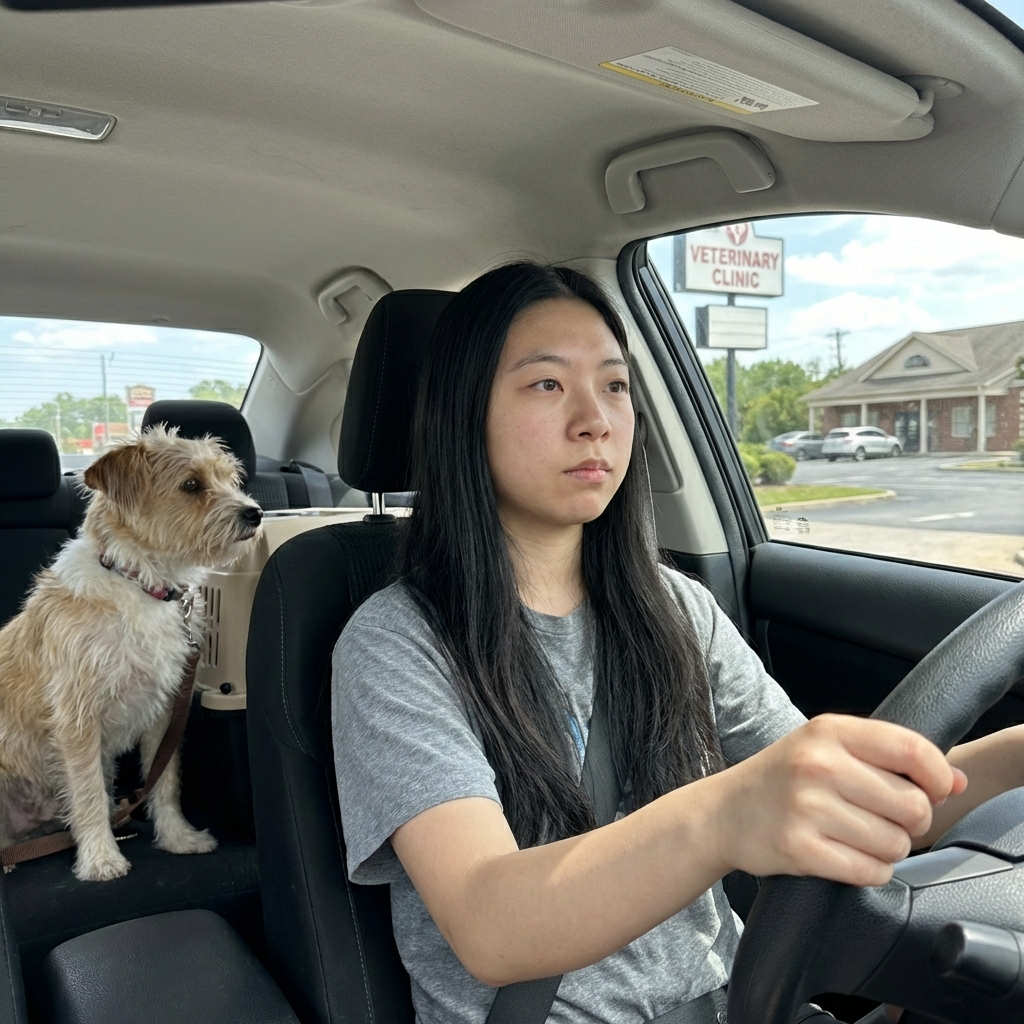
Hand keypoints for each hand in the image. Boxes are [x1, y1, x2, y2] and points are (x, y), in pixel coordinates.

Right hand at [711, 714, 966, 886]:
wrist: (723, 812)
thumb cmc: (783, 778)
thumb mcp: (828, 748)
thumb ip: (891, 758)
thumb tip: (955, 781)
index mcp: (828, 731)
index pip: (912, 750)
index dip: (936, 776)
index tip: (932, 789)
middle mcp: (818, 765)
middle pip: (913, 805)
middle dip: (911, 821)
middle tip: (884, 818)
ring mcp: (807, 807)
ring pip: (896, 844)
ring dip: (888, 849)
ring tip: (859, 836)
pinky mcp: (800, 848)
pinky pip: (870, 871)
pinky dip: (869, 870)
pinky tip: (846, 855)